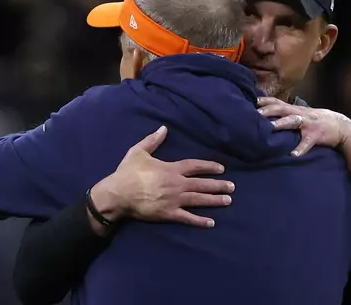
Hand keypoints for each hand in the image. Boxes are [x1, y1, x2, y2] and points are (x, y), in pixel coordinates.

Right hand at [90, 126, 233, 228]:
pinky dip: (200, 221)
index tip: (221, 169)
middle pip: (202, 184)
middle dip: (218, 185)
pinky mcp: (168, 214)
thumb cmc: (127, 172)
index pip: (195, 166)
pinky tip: (211, 222)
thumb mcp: (138, 152)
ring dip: (214, 200)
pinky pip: (187, 218)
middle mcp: (177, 184)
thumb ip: (153, 140)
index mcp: (171, 169)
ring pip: (199, 199)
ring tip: (228, 200)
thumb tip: (164, 128)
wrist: (118, 194)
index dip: (209, 166)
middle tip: (232, 187)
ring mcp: (174, 200)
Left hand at [256, 97, 350, 155]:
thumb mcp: (300, 114)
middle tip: (255, 114)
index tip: (250, 101)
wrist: (340, 126)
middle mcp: (300, 114)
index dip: (264, 101)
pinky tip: (293, 155)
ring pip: (294, 121)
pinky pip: (307, 142)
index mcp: (294, 109)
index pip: (276, 101)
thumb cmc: (315, 120)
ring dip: (282, 124)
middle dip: (268, 110)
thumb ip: (286, 113)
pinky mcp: (316, 136)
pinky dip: (301, 149)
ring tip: (271, 128)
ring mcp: (308, 124)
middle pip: (281, 108)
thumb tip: (266, 114)